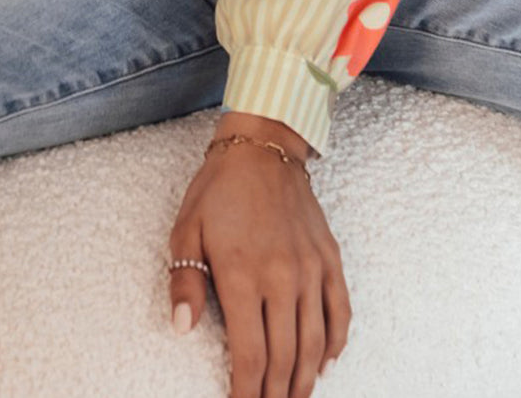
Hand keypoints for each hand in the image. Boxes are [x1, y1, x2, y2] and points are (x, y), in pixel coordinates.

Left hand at [167, 139, 350, 397]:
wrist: (262, 147)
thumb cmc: (218, 189)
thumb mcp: (186, 230)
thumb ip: (184, 282)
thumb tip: (181, 327)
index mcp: (243, 274)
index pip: (249, 354)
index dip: (246, 391)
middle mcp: (282, 277)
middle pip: (284, 357)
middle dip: (275, 393)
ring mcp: (311, 269)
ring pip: (314, 342)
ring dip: (305, 379)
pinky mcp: (329, 258)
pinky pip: (339, 310)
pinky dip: (335, 342)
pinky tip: (326, 363)